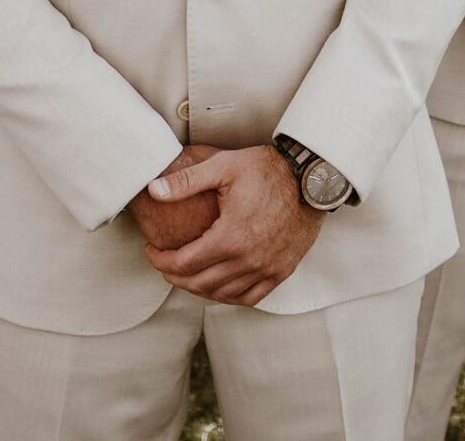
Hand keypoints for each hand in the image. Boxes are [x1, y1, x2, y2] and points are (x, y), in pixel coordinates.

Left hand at [141, 145, 325, 305]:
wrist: (312, 179)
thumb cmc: (269, 170)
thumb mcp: (224, 167)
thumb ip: (186, 181)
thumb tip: (153, 190)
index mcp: (230, 237)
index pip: (184, 263)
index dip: (161, 261)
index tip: (153, 251)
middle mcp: (248, 260)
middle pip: (200, 283)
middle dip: (175, 276)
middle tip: (164, 263)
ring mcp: (267, 269)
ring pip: (223, 294)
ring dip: (199, 288)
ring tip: (187, 273)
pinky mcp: (282, 271)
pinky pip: (250, 297)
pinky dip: (229, 296)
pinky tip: (219, 286)